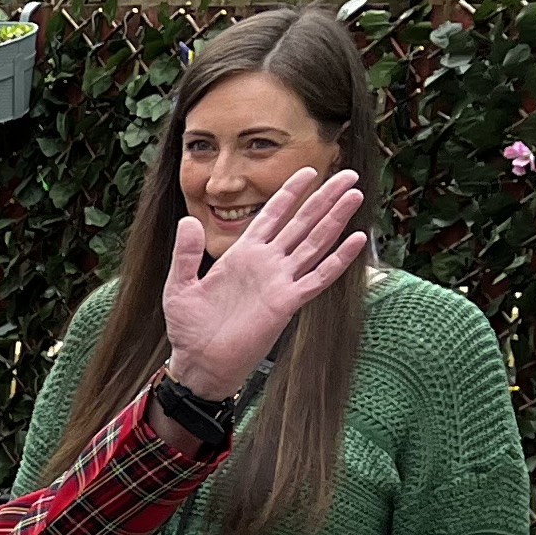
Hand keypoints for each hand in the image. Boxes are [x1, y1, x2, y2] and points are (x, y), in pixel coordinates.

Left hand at [158, 164, 368, 399]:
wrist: (199, 364)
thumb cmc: (189, 328)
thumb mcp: (179, 286)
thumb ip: (185, 254)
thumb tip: (188, 220)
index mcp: (243, 255)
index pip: (272, 216)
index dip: (290, 193)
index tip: (309, 171)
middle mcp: (267, 263)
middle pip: (301, 223)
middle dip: (324, 198)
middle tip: (348, 175)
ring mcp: (279, 282)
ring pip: (314, 243)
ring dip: (335, 220)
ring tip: (355, 195)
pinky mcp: (287, 303)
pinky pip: (318, 277)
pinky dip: (338, 259)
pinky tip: (356, 240)